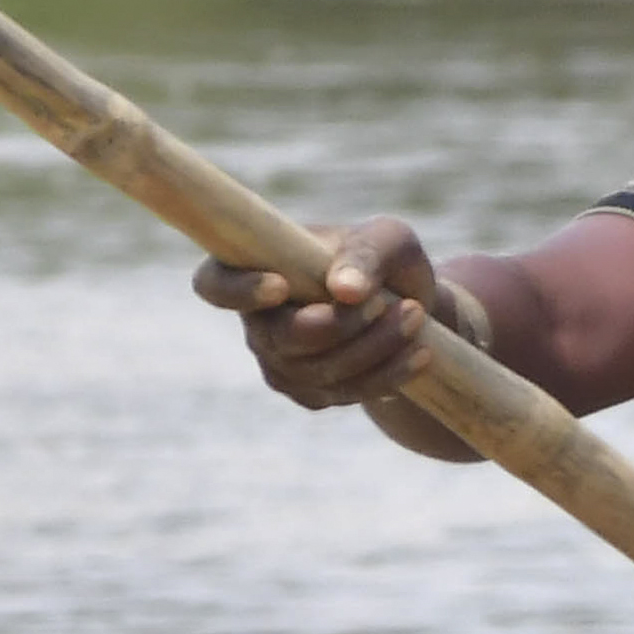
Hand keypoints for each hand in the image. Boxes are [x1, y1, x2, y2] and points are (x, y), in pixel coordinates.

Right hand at [193, 217, 484, 454]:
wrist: (412, 305)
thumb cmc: (386, 260)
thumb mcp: (388, 240)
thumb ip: (366, 252)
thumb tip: (344, 290)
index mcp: (255, 267)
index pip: (214, 284)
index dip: (238, 291)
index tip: (282, 286)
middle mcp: (257, 320)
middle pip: (282, 338)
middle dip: (340, 326)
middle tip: (386, 302)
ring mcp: (279, 361)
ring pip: (318, 370)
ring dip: (374, 347)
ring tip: (414, 315)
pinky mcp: (310, 392)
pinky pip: (343, 393)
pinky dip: (387, 374)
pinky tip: (420, 353)